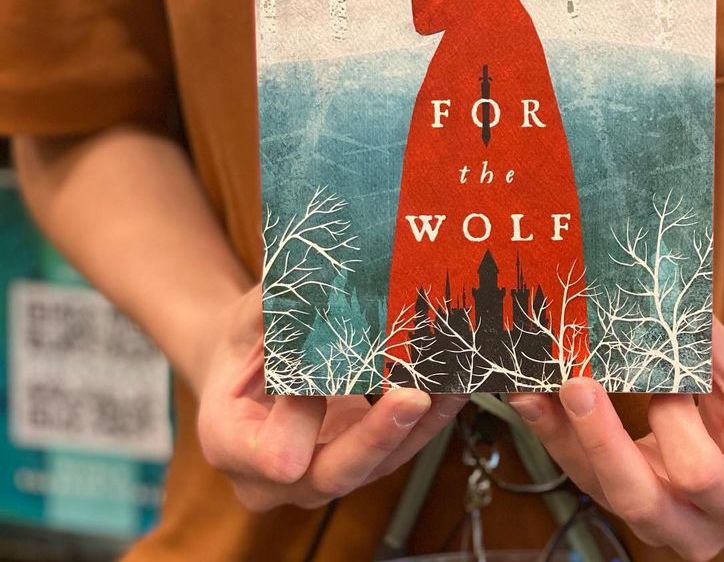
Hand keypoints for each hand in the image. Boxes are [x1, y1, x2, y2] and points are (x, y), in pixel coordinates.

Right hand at [196, 285, 467, 510]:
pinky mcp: (360, 460)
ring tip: (450, 382)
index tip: (318, 385)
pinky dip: (428, 418)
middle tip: (412, 397)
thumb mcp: (247, 320)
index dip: (298, 424)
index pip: (269, 452)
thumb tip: (322, 287)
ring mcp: (321, 473)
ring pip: (376, 464)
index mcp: (230, 442)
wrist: (247, 367)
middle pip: (332, 472)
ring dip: (419, 423)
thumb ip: (279, 311)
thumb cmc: (243, 344)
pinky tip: (452, 387)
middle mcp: (276, 477)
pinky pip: (397, 448)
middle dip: (378, 435)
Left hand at [507, 318, 723, 560]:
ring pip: (596, 486)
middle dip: (599, 440)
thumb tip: (666, 292)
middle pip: (636, 499)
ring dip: (560, 434)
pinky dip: (557, 431)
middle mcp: (695, 526)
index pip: (700, 474)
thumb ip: (707, 344)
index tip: (667, 378)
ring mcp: (655, 518)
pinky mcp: (623, 496)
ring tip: (530, 388)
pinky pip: (583, 470)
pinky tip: (533, 396)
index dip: (675, 423)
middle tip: (575, 385)